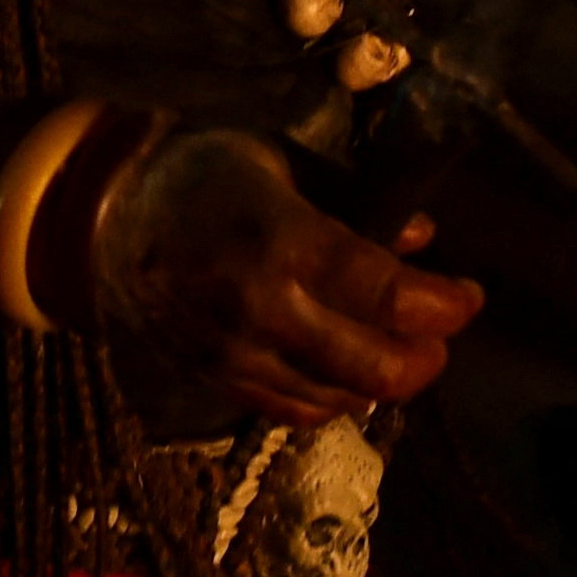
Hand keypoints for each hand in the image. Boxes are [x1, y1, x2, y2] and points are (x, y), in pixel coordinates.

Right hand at [90, 124, 479, 424]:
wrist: (106, 218)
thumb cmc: (203, 173)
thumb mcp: (281, 163)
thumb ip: (355, 203)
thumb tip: (420, 241)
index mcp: (282, 240)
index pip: (387, 294)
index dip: (443, 305)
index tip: (470, 297)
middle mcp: (262, 309)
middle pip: (374, 365)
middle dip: (425, 356)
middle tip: (442, 332)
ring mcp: (236, 355)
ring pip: (340, 398)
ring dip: (385, 381)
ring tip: (401, 351)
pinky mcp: (217, 381)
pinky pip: (295, 412)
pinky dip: (336, 399)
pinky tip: (350, 373)